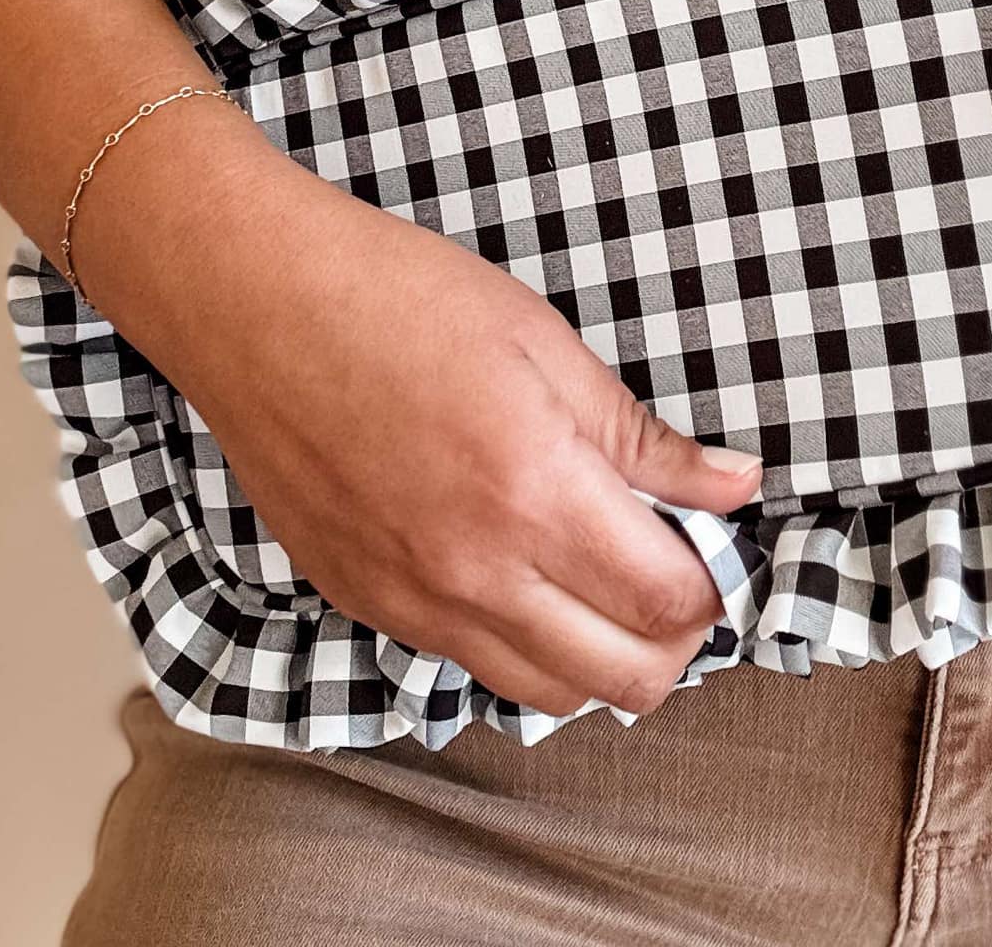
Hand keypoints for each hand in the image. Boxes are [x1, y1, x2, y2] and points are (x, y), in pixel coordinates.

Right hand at [91, 128, 762, 719]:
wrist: (255, 301)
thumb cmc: (400, 298)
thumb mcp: (544, 344)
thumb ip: (643, 437)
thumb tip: (736, 485)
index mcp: (537, 493)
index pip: (667, 601)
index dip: (714, 584)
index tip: (717, 545)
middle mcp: (477, 572)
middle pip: (622, 680)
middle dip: (674, 640)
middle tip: (676, 572)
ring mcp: (413, 601)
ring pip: (545, 693)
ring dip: (600, 658)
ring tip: (607, 582)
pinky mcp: (363, 602)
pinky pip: (467, 664)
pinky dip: (521, 645)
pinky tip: (526, 575)